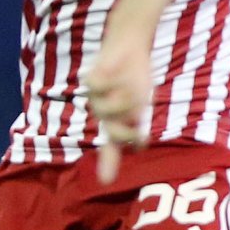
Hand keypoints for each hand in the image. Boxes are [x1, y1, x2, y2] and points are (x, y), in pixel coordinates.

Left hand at [85, 32, 152, 183]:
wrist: (129, 46)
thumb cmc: (134, 76)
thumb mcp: (139, 103)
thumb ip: (136, 126)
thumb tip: (139, 149)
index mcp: (115, 120)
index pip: (111, 147)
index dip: (108, 164)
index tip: (106, 182)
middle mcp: (102, 112)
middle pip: (113, 131)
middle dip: (127, 130)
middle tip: (139, 122)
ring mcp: (94, 97)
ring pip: (109, 110)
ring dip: (126, 100)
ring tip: (134, 88)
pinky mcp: (90, 79)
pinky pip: (100, 87)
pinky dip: (114, 81)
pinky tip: (117, 73)